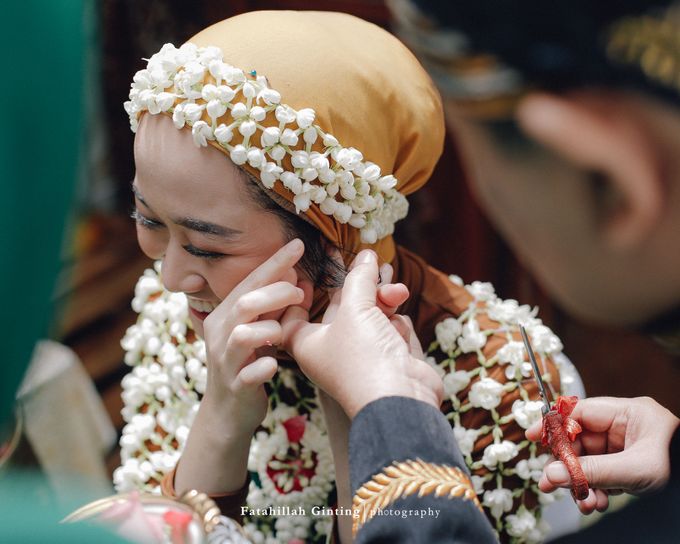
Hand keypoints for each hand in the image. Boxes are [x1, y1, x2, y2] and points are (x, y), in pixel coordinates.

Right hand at [200, 238, 304, 434]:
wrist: (227, 413)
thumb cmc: (247, 363)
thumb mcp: (257, 330)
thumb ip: (272, 307)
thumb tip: (296, 277)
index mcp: (224, 316)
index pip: (249, 282)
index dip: (274, 263)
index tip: (299, 245)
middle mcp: (220, 334)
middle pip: (245, 303)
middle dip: (276, 292)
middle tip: (301, 293)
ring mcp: (226, 362)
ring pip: (243, 335)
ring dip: (270, 329)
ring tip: (284, 333)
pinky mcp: (235, 387)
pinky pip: (249, 374)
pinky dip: (264, 367)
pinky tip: (275, 364)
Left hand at [282, 249, 442, 417]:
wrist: (400, 398)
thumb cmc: (363, 358)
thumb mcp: (355, 309)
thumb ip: (360, 278)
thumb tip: (367, 256)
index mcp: (308, 343)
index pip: (294, 315)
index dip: (299, 293)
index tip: (306, 274)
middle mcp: (333, 349)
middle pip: (342, 307)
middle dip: (359, 284)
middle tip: (368, 260)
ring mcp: (363, 354)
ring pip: (372, 312)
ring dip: (385, 299)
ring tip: (396, 292)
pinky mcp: (388, 357)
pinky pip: (390, 327)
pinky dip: (397, 322)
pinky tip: (400, 326)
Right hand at [526, 396, 678, 513]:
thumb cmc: (678, 468)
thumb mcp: (634, 470)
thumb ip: (592, 471)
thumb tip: (551, 475)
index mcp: (628, 413)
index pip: (581, 412)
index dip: (555, 424)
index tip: (533, 436)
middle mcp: (623, 427)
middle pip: (580, 440)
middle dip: (567, 465)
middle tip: (551, 483)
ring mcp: (624, 447)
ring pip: (588, 461)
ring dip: (581, 483)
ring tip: (583, 502)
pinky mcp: (625, 466)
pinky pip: (600, 474)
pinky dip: (595, 490)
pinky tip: (595, 503)